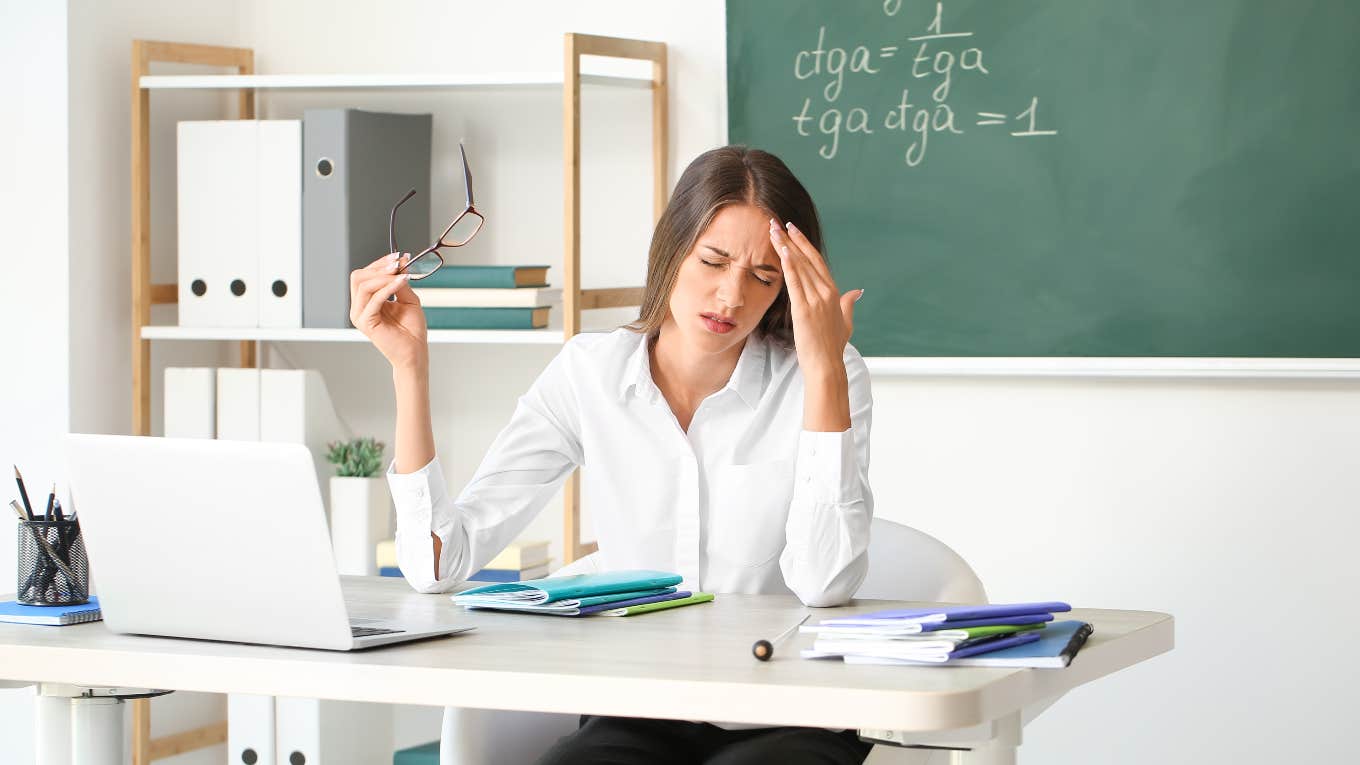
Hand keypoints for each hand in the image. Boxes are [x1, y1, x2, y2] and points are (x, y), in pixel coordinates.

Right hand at [349, 252, 427, 370]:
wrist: (415, 352)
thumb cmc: (412, 330)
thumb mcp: (408, 298)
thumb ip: (400, 281)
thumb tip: (399, 263)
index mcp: (367, 301)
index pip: (364, 274)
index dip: (380, 263)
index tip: (399, 257)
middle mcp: (360, 307)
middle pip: (358, 276)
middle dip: (379, 267)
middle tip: (398, 264)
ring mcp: (360, 315)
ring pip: (363, 285)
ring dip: (384, 276)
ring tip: (401, 275)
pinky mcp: (366, 323)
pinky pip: (374, 299)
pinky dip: (388, 287)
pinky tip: (401, 282)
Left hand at [768, 219, 862, 379]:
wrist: (826, 365)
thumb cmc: (833, 347)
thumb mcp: (846, 323)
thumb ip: (849, 304)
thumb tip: (857, 291)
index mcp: (835, 293)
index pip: (817, 261)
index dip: (804, 244)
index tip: (792, 230)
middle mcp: (826, 292)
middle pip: (806, 259)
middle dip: (791, 239)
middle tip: (776, 222)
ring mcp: (816, 300)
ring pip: (799, 266)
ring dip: (785, 246)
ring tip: (772, 231)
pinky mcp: (804, 309)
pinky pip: (795, 282)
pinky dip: (788, 265)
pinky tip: (781, 251)